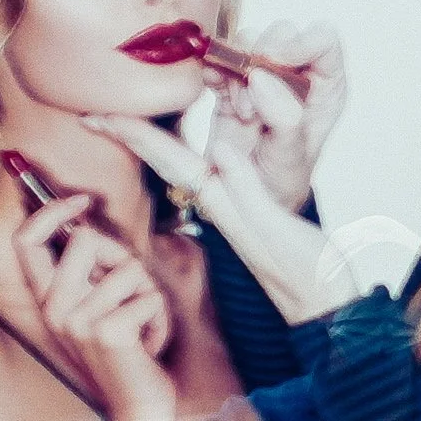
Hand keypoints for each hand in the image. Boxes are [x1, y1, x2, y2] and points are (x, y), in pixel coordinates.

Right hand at [12, 196, 174, 420]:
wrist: (138, 407)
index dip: (50, 211)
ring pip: (130, 267)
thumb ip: (93, 269)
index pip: (26, 240)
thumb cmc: (129, 350)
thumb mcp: (101, 306)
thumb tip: (89, 220)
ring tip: (142, 327)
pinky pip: (151, 297)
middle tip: (132, 293)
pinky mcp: (107, 332)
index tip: (80, 200)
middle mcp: (55, 308)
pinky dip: (162, 318)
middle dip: (122, 255)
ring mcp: (78, 320)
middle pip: (86, 238)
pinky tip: (149, 345)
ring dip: (151, 296)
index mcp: (48, 298)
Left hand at [83, 104, 359, 323]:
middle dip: (134, 133)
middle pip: (167, 161)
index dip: (131, 132)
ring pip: (185, 167)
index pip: (168, 159)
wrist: (328, 312)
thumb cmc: (309, 276)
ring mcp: (235, 213)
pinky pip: (212, 176)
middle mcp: (221, 205)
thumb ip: (248, 190)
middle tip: (96, 108)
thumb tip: (221, 148)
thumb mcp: (276, 229)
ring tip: (132, 120)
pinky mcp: (252, 218)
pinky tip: (196, 150)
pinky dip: (194, 156)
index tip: (92, 112)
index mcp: (222, 203)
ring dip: (157, 142)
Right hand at [221, 20, 346, 211]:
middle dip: (263, 61)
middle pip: (282, 34)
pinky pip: (219, 57)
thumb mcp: (291, 157)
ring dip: (238, 72)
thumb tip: (262, 77)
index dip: (300, 42)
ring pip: (249, 42)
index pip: (323, 40)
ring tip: (242, 113)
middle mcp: (298, 75)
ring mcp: (264, 75)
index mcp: (326, 86)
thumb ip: (284, 118)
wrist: (249, 196)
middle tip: (255, 103)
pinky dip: (213, 69)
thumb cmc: (283, 177)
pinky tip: (213, 89)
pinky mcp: (232, 83)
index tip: (275, 60)